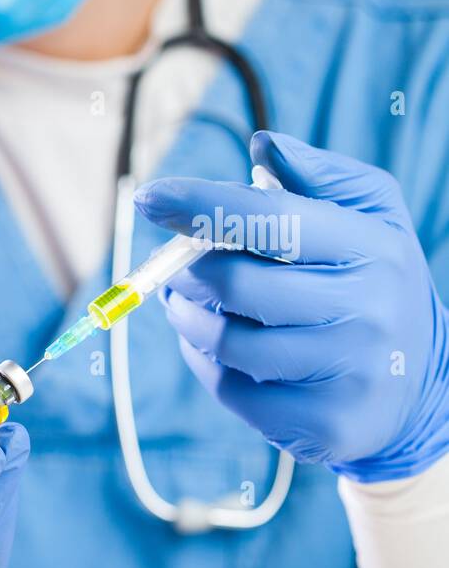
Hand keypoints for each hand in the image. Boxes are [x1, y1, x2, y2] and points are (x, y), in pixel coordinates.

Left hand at [134, 131, 448, 482]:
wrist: (417, 388)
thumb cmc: (373, 285)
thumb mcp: (370, 219)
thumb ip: (318, 178)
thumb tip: (262, 145)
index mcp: (371, 248)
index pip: (271, 219)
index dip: (201, 206)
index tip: (150, 197)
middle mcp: (365, 310)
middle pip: (236, 283)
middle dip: (186, 271)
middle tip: (173, 267)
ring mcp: (346, 371)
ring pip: (226, 340)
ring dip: (187, 318)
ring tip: (187, 304)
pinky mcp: (322, 422)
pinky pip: (230, 389)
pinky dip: (205, 363)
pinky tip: (215, 348)